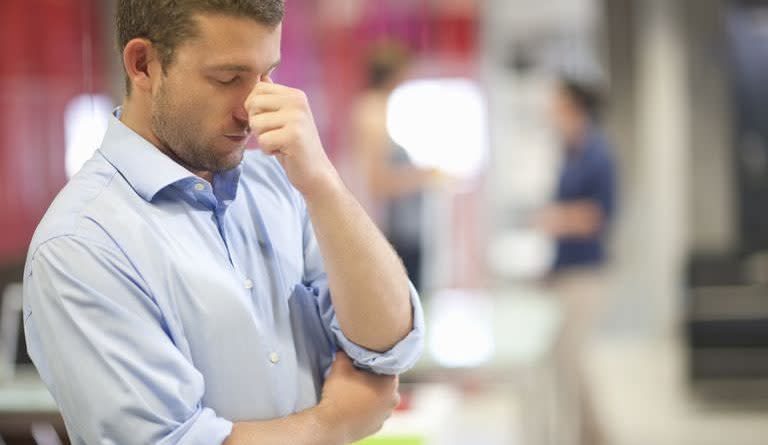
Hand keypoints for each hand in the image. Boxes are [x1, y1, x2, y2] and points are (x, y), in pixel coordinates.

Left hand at [245, 78, 339, 196]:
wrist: (314, 172)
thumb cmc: (294, 145)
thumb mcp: (284, 117)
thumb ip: (273, 97)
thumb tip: (259, 76)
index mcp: (295, 94)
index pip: (257, 88)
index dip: (254, 108)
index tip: (270, 122)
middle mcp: (298, 101)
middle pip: (252, 104)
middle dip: (256, 124)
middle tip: (275, 134)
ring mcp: (297, 118)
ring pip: (255, 123)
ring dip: (263, 138)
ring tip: (280, 143)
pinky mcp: (294, 136)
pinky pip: (262, 140)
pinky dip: (268, 150)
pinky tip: (284, 152)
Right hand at [317, 351, 399, 443]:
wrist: (331, 425)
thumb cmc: (339, 395)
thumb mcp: (340, 366)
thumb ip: (346, 352)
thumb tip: (345, 347)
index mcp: (390, 383)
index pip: (387, 365)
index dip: (374, 360)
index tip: (363, 360)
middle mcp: (393, 400)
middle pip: (384, 381)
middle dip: (373, 376)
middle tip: (357, 373)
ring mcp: (385, 415)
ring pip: (380, 397)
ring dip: (370, 392)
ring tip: (354, 389)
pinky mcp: (376, 426)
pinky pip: (374, 411)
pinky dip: (367, 407)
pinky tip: (354, 403)